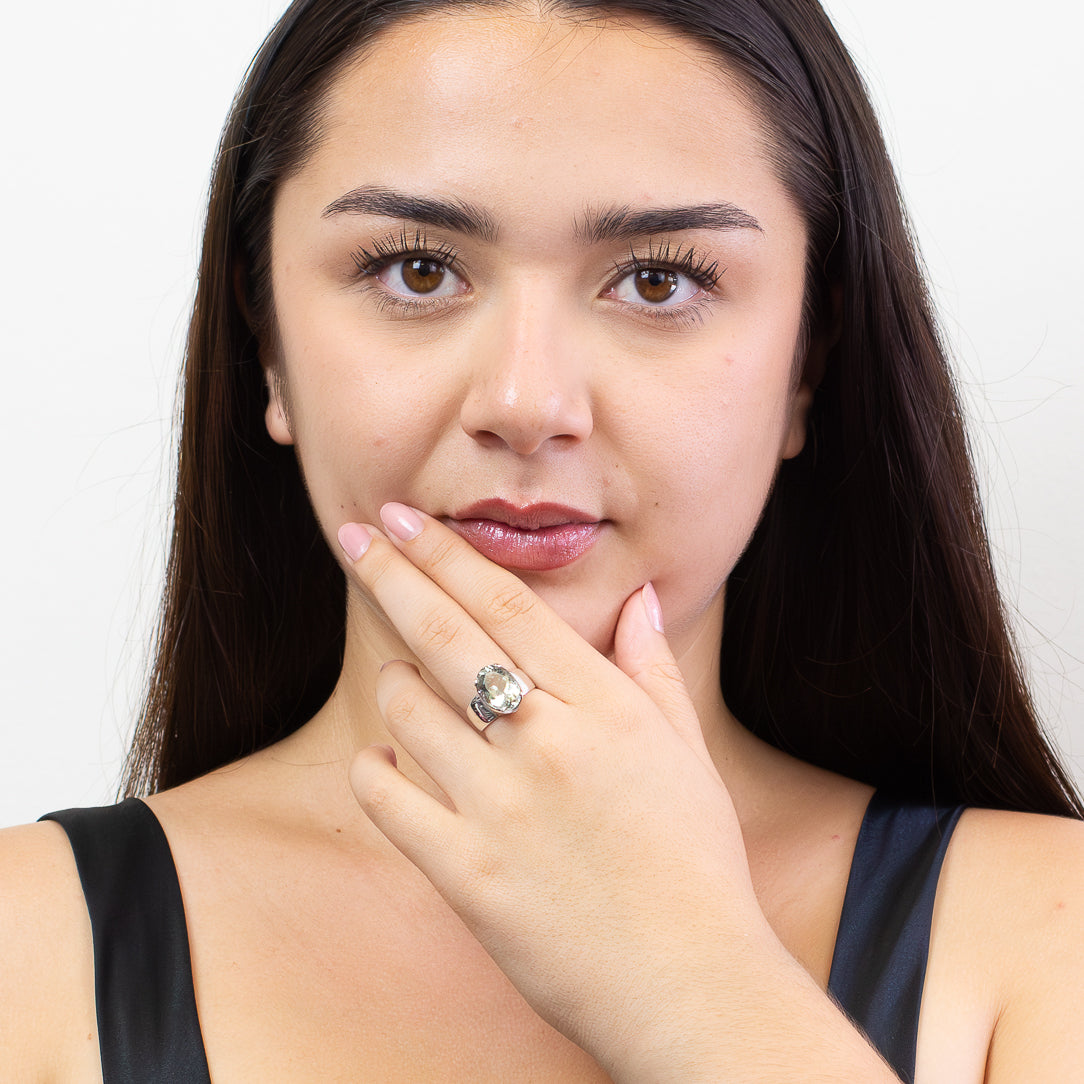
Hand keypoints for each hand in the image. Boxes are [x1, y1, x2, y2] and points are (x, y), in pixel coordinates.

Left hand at [341, 503, 768, 1076]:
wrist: (692, 984)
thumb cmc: (697, 865)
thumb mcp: (687, 755)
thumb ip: (655, 669)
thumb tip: (641, 601)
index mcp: (604, 706)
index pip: (507, 604)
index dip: (445, 553)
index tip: (402, 519)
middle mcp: (548, 741)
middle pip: (449, 635)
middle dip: (392, 575)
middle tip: (353, 535)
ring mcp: (502, 806)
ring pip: (410, 711)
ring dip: (393, 680)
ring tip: (398, 674)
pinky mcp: (469, 873)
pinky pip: (391, 801)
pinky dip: (376, 771)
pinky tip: (383, 761)